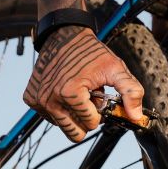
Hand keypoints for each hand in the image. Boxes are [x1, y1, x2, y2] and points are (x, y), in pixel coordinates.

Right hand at [23, 26, 144, 141]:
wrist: (64, 35)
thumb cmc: (90, 52)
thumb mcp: (116, 68)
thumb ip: (130, 92)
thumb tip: (136, 117)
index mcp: (70, 93)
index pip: (91, 124)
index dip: (99, 111)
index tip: (98, 95)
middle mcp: (50, 99)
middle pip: (75, 132)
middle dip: (84, 118)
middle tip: (88, 98)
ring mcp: (38, 100)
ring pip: (62, 126)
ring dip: (72, 113)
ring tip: (76, 92)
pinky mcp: (31, 99)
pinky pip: (49, 117)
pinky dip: (58, 108)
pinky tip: (63, 90)